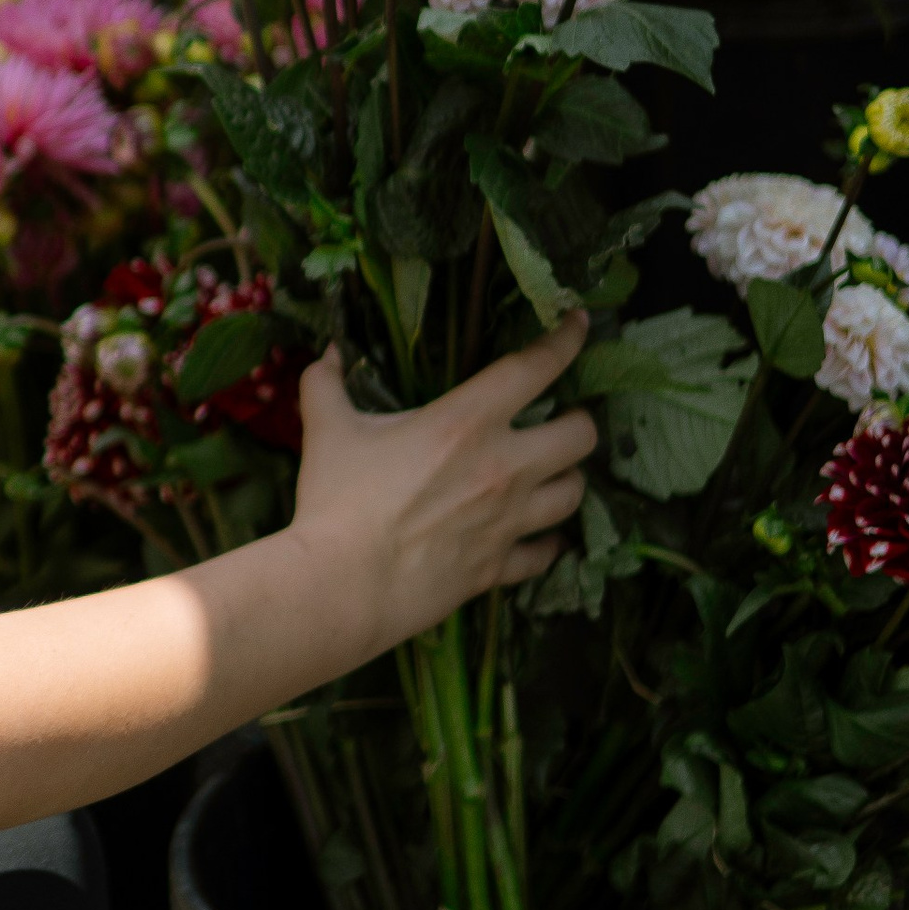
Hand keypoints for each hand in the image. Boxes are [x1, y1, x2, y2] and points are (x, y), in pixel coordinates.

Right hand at [288, 315, 596, 668]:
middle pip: (581, 436)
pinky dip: (545, 542)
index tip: (578, 323)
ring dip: (568, 478)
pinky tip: (537, 537)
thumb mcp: (327, 431)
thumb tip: (331, 352)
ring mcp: (507, 521)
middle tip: (561, 419)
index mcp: (466, 423)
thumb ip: (328, 384)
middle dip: (579, 421)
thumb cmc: (337, 502)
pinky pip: (544, 552)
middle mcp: (503, 468)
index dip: (565, 340)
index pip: (535, 368)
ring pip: (574, 493)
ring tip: (554, 473)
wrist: (343, 586)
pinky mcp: (499, 567)